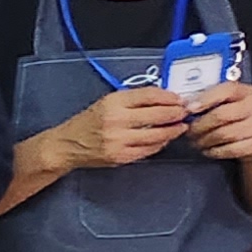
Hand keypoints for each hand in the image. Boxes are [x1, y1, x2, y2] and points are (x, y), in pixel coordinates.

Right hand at [55, 83, 189, 170]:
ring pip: (157, 135)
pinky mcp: (121, 156)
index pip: (150, 95)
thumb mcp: (108, 102)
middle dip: (176, 114)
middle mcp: (116, 120)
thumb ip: (134, 100)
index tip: (179, 99)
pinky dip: (160, 144)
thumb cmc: (89, 122)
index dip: (170, 97)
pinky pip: (149, 150)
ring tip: (180, 127)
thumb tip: (165, 99)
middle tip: (184, 113)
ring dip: (173, 130)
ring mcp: (119, 140)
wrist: (67, 145)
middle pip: (158, 115)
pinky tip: (164, 139)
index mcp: (113, 102)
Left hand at [183, 79, 251, 161]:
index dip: (205, 99)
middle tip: (189, 132)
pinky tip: (207, 150)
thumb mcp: (228, 103)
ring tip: (196, 142)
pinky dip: (214, 151)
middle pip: (221, 115)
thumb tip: (186, 107)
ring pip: (224, 134)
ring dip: (204, 140)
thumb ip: (211, 101)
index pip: (226, 90)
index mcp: (246, 91)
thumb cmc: (236, 117)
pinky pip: (230, 149)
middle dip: (199, 125)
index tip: (188, 109)